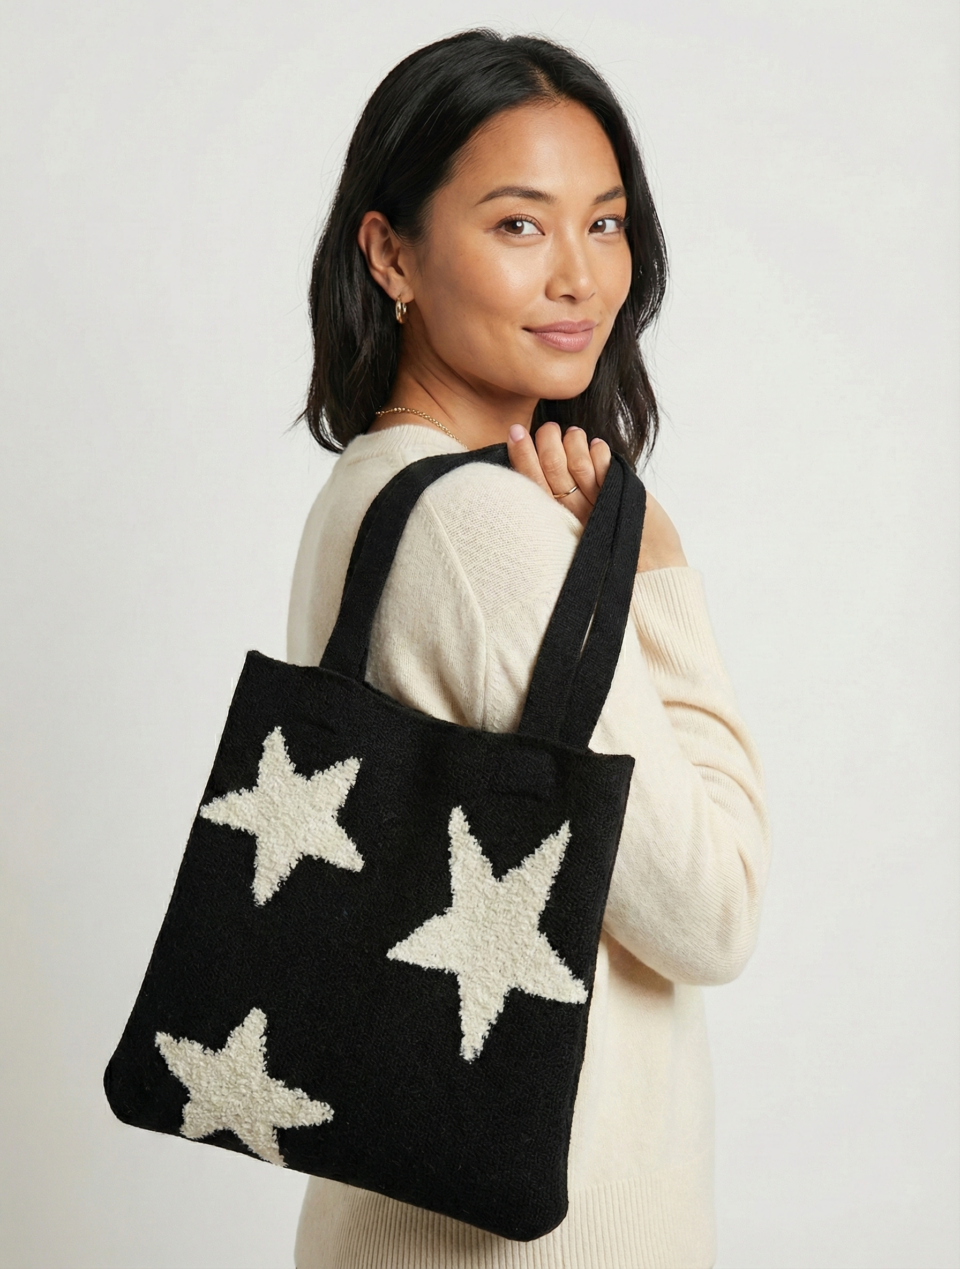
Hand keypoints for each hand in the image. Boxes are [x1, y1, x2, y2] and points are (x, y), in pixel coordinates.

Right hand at [506, 420, 686, 571]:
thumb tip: (550, 460)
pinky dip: (598, 451)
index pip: (531, 483)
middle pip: (552, 468)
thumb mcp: (577, 527)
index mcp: (557, 520)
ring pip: (577, 464)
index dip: (521, 455)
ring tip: (573, 433)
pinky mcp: (622, 498)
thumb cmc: (612, 551)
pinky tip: (596, 445)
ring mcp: (599, 504)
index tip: (515, 432)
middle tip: (548, 428)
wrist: (651, 573)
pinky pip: (604, 468)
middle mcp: (575, 513)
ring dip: (573, 441)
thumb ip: (562, 500)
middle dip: (546, 440)